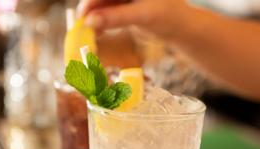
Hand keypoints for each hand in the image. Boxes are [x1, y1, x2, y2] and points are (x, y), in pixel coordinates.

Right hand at [78, 0, 195, 40]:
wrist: (179, 28)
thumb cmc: (168, 17)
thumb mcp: (143, 16)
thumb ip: (116, 17)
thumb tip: (89, 22)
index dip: (91, 1)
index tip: (82, 15)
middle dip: (91, 11)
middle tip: (81, 27)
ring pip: (103, 6)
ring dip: (94, 19)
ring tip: (88, 34)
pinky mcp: (124, 8)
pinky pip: (108, 14)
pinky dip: (102, 23)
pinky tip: (97, 33)